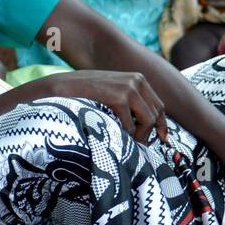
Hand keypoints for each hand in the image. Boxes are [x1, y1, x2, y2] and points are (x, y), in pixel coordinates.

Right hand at [41, 70, 168, 143]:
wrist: (61, 87)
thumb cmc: (85, 94)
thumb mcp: (112, 92)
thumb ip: (129, 101)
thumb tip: (145, 124)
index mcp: (138, 79)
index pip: (159, 105)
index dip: (162, 124)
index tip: (163, 139)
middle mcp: (137, 81)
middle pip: (155, 114)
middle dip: (150, 133)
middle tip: (140, 146)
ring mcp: (129, 88)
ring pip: (147, 121)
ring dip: (139, 136)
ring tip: (127, 143)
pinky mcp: (119, 98)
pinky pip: (131, 125)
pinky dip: (125, 135)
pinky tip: (114, 136)